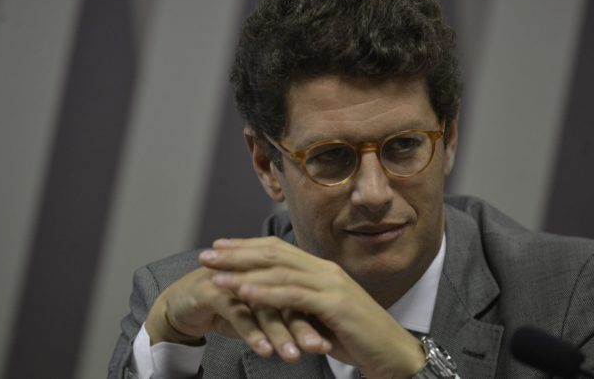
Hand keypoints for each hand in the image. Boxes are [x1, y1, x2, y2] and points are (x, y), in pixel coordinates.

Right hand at [145, 265, 330, 362]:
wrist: (183, 304)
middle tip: (320, 348)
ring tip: (293, 356)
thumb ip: (285, 318)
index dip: (317, 315)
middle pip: (285, 297)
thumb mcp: (259, 313)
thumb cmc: (227, 308)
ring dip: (279, 332)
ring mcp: (233, 279)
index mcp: (269, 272)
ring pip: (262, 307)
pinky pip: (237, 313)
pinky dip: (251, 333)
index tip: (337, 340)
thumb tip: (321, 336)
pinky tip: (264, 351)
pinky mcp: (213, 290)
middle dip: (304, 324)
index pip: (299, 293)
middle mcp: (254, 272)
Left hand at [200, 237, 424, 377]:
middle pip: (274, 253)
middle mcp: (325, 270)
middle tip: (206, 254)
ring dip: (243, 272)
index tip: (219, 246)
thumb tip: (271, 299)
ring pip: (279, 271)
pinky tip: (243, 292)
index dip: (246, 246)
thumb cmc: (357, 339)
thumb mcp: (322, 316)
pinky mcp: (335, 304)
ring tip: (214, 274)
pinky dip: (266, 292)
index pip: (278, 249)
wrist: (394, 355)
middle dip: (237, 253)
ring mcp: (331, 284)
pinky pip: (294, 295)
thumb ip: (299, 303)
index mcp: (322, 270)